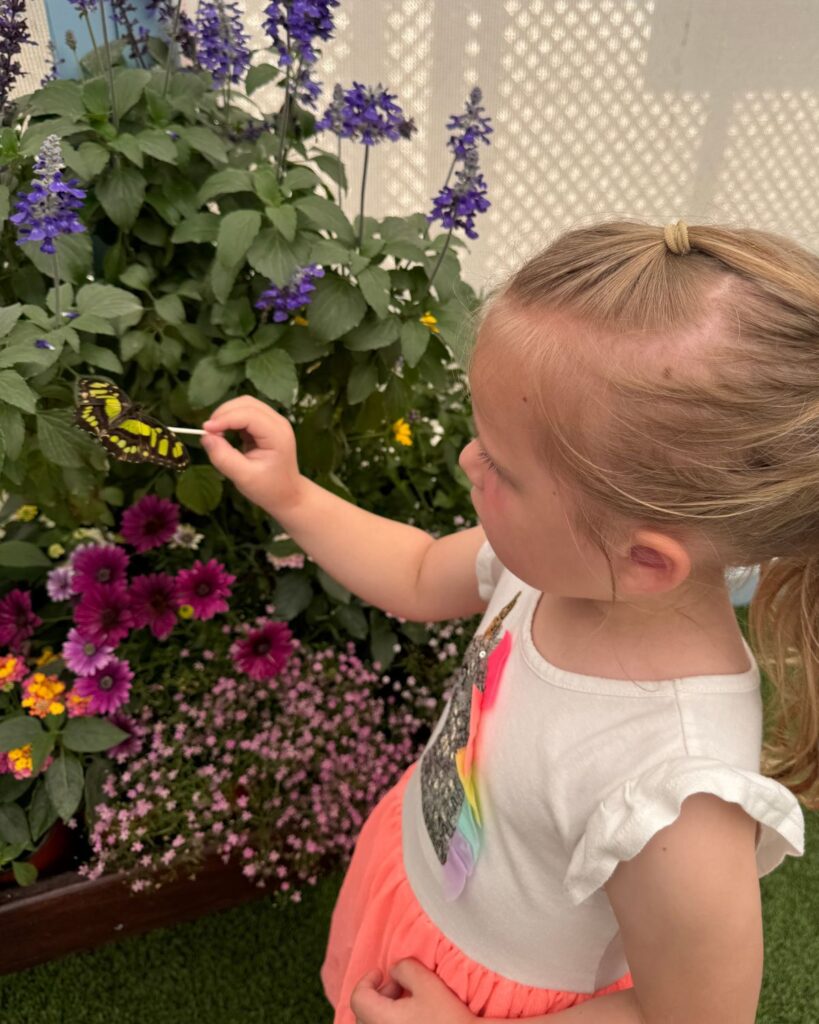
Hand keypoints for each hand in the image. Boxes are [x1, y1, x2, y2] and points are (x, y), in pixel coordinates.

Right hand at [201, 396, 302, 515]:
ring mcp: (274, 422)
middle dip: (224, 413)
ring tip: (215, 432)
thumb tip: (205, 437)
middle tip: (208, 432)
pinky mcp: (267, 425)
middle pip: (247, 404)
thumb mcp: (243, 477)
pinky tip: (224, 433)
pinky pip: (246, 413)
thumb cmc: (267, 488)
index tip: (205, 430)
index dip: (225, 419)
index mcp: (277, 435)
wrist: (287, 495)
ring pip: (246, 405)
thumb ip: (223, 457)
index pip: (249, 415)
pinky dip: (232, 419)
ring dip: (227, 414)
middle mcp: (278, 423)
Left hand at [350, 959, 474, 1023]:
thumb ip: (404, 968)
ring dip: (383, 1012)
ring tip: (407, 1005)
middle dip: (379, 995)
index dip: (367, 980)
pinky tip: (411, 1020)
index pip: (358, 998)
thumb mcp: (427, 983)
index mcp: (380, 1020)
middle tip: (400, 987)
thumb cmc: (447, 1018)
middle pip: (363, 1014)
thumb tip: (393, 973)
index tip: (382, 973)